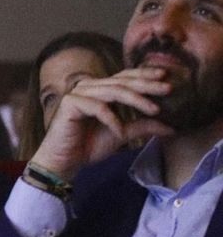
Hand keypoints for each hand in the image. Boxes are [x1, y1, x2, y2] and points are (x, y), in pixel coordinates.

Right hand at [32, 68, 175, 180]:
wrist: (64, 161)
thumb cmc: (88, 146)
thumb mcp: (122, 134)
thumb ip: (142, 127)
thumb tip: (171, 128)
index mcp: (100, 90)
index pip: (125, 77)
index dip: (144, 75)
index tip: (165, 76)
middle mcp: (89, 87)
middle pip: (122, 81)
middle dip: (146, 85)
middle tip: (167, 88)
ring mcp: (78, 94)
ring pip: (113, 91)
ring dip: (136, 100)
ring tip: (155, 110)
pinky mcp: (70, 103)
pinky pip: (98, 107)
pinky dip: (112, 120)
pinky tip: (121, 132)